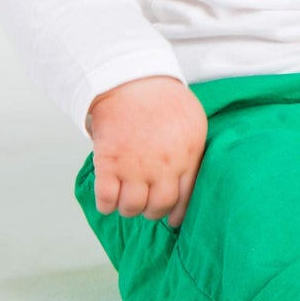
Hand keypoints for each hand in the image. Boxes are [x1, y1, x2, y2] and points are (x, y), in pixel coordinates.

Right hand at [88, 76, 207, 226]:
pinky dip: (106, 205)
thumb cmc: (164, 100)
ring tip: (127, 199)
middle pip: (159, 206)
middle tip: (146, 205)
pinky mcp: (109, 163)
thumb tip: (191, 177)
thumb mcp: (194, 123)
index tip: (171, 218)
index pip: (186, 197)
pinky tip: (108, 198)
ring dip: (128, 208)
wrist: (132, 82)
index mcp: (187, 155)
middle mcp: (163, 166)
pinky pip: (106, 200)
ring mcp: (135, 166)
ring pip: (131, 208)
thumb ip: (193, 151)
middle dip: (152, 211)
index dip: (177, 212)